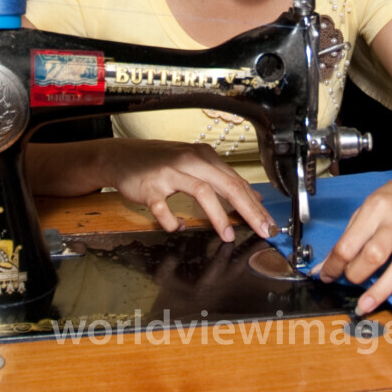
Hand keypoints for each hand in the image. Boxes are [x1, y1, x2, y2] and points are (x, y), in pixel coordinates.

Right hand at [102, 140, 276, 243]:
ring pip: (201, 191)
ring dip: (218, 216)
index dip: (256, 205)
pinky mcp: (150, 186)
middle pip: (227, 185)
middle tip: (263, 230)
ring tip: (228, 235)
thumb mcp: (194, 165)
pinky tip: (177, 227)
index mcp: (204, 156)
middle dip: (249, 210)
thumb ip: (221, 179)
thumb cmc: (161, 163)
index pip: (237, 182)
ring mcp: (169, 172)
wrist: (121, 156)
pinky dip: (172, 221)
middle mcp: (190, 161)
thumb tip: (253, 197)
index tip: (269, 224)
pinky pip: (164, 207)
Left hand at [315, 158, 391, 326]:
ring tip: (365, 306)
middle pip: (375, 253)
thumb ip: (349, 236)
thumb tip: (325, 266)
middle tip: (348, 281)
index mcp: (377, 209)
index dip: (333, 264)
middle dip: (356, 273)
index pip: (349, 242)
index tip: (326, 276)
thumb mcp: (369, 206)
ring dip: (382, 288)